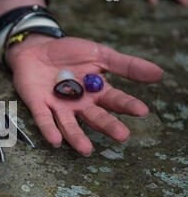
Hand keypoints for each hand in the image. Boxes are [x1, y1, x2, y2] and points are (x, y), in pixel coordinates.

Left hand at [8, 35, 162, 155]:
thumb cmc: (69, 53)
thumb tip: (158, 73)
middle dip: (108, 126)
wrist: (37, 47)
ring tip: (86, 149)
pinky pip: (44, 119)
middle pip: (95, 117)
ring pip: (69, 125)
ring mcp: (58, 106)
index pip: (115, 100)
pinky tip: (56, 141)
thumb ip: (125, 65)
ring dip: (77, 137)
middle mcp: (79, 104)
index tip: (142, 111)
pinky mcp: (38, 105)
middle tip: (122, 136)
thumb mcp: (98, 54)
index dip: (127, 105)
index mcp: (96, 92)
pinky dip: (49, 129)